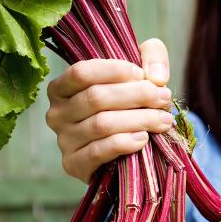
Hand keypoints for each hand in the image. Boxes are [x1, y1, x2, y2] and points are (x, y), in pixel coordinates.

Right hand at [46, 39, 173, 182]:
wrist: (125, 152)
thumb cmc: (128, 106)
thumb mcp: (140, 73)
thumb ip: (151, 57)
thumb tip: (156, 77)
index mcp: (62, 87)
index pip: (82, 72)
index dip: (115, 71)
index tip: (143, 75)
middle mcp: (57, 113)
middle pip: (96, 98)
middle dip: (136, 95)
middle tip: (163, 98)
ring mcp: (63, 140)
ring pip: (102, 124)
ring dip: (139, 120)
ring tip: (163, 120)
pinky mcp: (73, 164)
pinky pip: (99, 151)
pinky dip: (125, 143)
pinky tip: (143, 138)